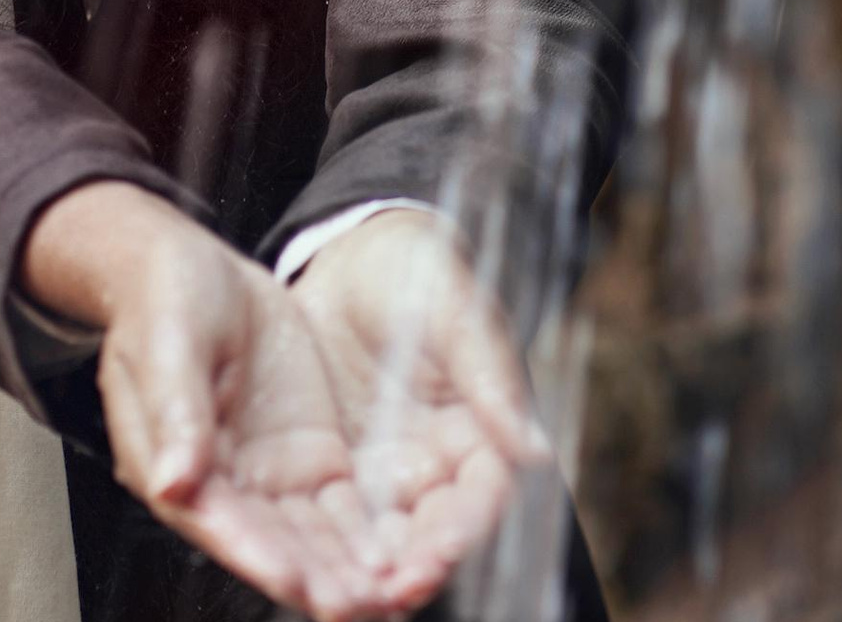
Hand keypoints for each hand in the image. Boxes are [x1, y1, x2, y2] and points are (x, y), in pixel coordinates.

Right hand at [20, 182, 421, 619]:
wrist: (191, 265)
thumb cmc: (163, 298)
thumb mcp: (168, 341)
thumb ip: (176, 411)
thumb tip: (172, 480)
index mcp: (177, 464)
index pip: (222, 523)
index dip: (261, 556)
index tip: (298, 582)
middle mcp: (227, 484)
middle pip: (274, 545)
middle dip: (317, 580)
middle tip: (359, 606)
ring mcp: (271, 474)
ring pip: (313, 538)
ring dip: (347, 573)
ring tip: (389, 598)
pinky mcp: (309, 456)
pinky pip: (341, 508)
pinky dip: (366, 538)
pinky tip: (397, 561)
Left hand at [288, 207, 550, 609]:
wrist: (351, 254)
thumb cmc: (416, 270)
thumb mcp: (454, 308)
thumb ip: (489, 375)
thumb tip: (536, 453)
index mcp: (480, 432)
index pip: (482, 497)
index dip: (464, 531)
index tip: (437, 554)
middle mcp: (437, 466)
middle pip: (432, 534)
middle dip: (413, 569)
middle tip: (384, 593)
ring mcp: (387, 473)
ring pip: (385, 541)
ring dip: (369, 575)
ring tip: (344, 601)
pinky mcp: (339, 470)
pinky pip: (337, 520)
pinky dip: (326, 549)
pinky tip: (305, 569)